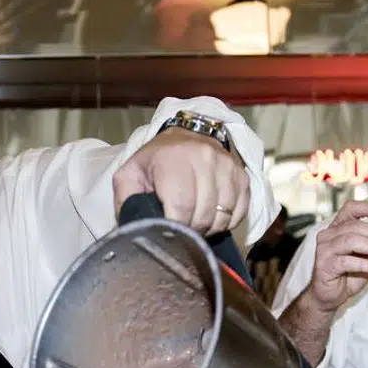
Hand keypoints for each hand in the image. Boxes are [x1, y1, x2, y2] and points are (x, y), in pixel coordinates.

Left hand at [113, 127, 248, 234]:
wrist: (187, 135)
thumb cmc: (157, 160)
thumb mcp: (131, 174)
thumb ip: (126, 200)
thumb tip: (132, 229)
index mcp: (172, 160)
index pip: (181, 207)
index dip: (177, 228)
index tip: (170, 232)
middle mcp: (203, 158)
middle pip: (203, 214)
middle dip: (192, 231)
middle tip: (183, 230)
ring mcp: (226, 166)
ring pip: (223, 216)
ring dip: (209, 228)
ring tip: (196, 222)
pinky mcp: (241, 174)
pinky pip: (239, 211)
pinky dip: (226, 221)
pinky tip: (212, 216)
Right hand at [303, 201, 367, 312]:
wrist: (329, 296)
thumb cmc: (345, 275)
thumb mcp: (365, 257)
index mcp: (337, 228)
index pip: (350, 209)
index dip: (367, 208)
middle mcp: (328, 236)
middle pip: (354, 225)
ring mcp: (324, 250)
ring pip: (350, 240)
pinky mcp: (324, 265)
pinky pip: (345, 261)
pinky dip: (362, 263)